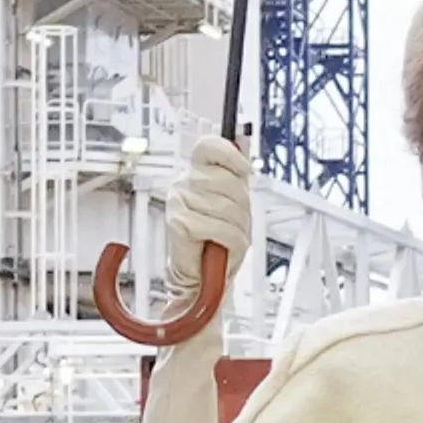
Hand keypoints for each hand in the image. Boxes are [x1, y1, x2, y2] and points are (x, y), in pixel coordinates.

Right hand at [167, 135, 254, 291]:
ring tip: (227, 238)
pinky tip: (221, 246)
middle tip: (235, 224)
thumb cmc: (217, 240)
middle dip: (241, 208)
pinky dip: (229, 242)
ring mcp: (179, 201)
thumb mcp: (233, 205)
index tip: (243, 170)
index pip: (209, 146)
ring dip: (237, 229)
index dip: (230, 155)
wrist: (201, 275)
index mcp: (197, 172)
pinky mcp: (178, 222)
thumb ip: (235, 181)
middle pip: (228, 181)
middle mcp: (184, 183)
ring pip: (227, 208)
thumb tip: (244, 161)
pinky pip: (218, 228)